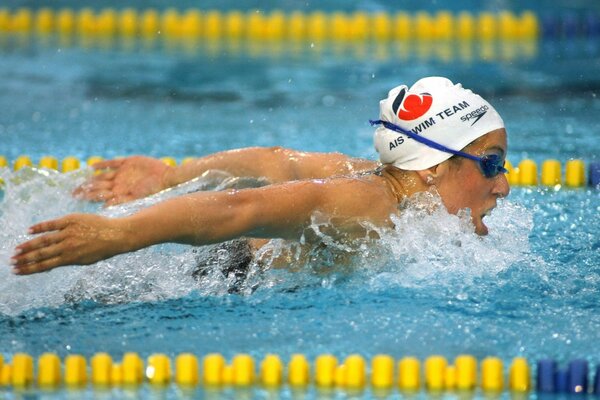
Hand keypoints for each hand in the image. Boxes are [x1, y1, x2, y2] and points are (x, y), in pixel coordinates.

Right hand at [11, 214, 129, 274]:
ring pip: (43, 240)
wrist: (117, 235)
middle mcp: (67, 247)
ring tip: (17, 250)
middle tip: (12, 262)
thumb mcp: (85, 260)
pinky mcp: (71, 220)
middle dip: (24, 259)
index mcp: (70, 259)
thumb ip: (67, 261)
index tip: (17, 271)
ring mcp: (69, 233)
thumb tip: (50, 263)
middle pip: (41, 254)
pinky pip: (51, 224)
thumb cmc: (102, 249)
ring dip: (28, 246)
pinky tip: (29, 231)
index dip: (29, 269)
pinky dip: (39, 227)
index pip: (45, 265)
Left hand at [74, 156, 172, 205]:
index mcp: (121, 193)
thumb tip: (104, 208)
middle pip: (98, 186)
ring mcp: (122, 173)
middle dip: (85, 189)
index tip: (75, 198)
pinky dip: (103, 164)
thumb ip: (121, 202)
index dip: (88, 196)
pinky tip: (93, 167)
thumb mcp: (137, 199)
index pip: (100, 195)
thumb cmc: (156, 192)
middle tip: (72, 192)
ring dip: (91, 178)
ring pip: (103, 176)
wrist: (169, 179)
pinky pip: (112, 163)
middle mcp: (119, 184)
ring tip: (79, 181)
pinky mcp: (128, 162)